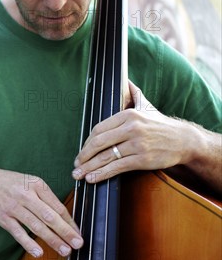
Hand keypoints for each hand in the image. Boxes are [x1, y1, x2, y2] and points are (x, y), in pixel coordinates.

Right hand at [0, 168, 82, 257]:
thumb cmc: (13, 184)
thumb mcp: (31, 182)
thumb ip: (46, 198)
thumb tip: (65, 219)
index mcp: (37, 185)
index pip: (57, 206)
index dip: (70, 221)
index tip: (78, 233)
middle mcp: (26, 195)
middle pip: (49, 216)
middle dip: (65, 231)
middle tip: (78, 243)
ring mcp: (14, 207)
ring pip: (36, 226)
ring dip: (52, 240)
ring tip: (65, 250)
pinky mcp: (3, 218)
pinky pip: (18, 232)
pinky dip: (28, 243)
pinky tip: (39, 252)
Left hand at [72, 80, 189, 182]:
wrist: (184, 140)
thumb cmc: (159, 125)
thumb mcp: (146, 106)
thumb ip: (133, 94)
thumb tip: (126, 81)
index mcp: (128, 115)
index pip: (98, 129)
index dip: (86, 143)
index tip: (81, 152)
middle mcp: (131, 128)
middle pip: (99, 143)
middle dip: (84, 156)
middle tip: (76, 165)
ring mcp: (137, 144)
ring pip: (106, 157)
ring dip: (88, 168)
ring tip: (78, 175)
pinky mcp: (143, 159)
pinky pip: (117, 167)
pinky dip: (102, 174)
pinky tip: (92, 178)